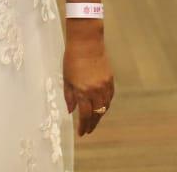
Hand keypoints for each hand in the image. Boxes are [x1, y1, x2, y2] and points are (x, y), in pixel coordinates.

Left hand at [63, 21, 113, 136]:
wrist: (86, 42)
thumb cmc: (72, 59)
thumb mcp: (66, 78)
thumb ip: (69, 96)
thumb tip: (71, 111)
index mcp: (83, 91)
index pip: (85, 115)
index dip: (83, 126)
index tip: (81, 133)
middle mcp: (95, 90)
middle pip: (96, 114)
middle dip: (92, 124)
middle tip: (88, 131)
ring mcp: (105, 85)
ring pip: (105, 107)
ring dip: (99, 116)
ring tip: (94, 121)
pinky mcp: (110, 80)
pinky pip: (110, 97)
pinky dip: (106, 105)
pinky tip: (101, 108)